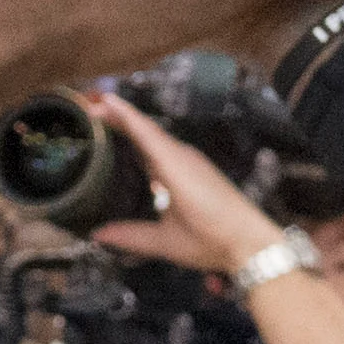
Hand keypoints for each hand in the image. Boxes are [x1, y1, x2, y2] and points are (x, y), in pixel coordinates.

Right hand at [81, 92, 284, 275]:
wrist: (251, 243)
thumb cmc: (213, 239)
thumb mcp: (167, 242)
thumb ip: (130, 237)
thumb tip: (97, 235)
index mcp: (175, 168)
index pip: (144, 132)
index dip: (122, 114)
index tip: (100, 101)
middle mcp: (184, 158)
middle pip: (148, 130)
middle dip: (121, 119)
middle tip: (92, 113)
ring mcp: (193, 162)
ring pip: (158, 139)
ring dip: (134, 130)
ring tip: (107, 127)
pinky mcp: (198, 169)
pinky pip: (167, 149)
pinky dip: (147, 144)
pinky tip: (136, 152)